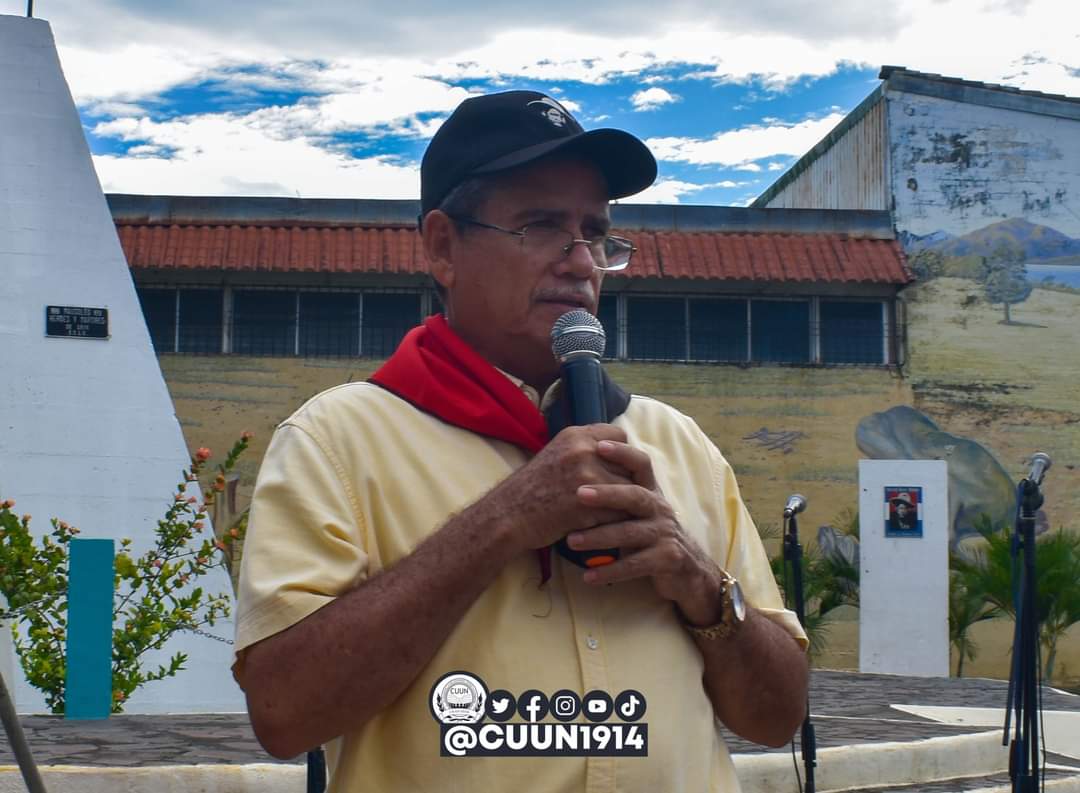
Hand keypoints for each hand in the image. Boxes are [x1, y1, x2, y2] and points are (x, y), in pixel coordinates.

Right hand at [484, 425, 635, 552]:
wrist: (508, 515)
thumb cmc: (532, 487)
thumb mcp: (556, 453)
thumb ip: (585, 448)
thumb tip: (618, 451)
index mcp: (576, 435)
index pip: (619, 437)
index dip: (622, 455)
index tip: (615, 470)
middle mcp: (583, 451)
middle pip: (628, 464)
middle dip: (625, 481)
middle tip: (619, 496)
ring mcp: (586, 477)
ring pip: (628, 490)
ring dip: (624, 504)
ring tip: (616, 513)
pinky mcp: (587, 505)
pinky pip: (619, 513)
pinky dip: (616, 522)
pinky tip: (605, 525)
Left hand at [564, 440, 723, 624]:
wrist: (689, 570)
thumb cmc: (651, 535)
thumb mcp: (639, 512)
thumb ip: (619, 493)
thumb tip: (581, 468)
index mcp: (651, 492)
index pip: (641, 464)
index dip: (623, 453)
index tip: (598, 446)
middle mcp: (660, 509)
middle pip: (635, 496)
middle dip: (606, 494)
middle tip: (579, 493)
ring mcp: (665, 534)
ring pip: (630, 533)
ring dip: (599, 537)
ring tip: (571, 541)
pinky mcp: (667, 559)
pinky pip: (634, 565)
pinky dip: (610, 571)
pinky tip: (588, 576)